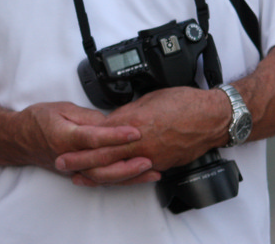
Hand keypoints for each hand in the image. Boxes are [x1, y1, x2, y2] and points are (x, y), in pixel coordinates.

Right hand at [20, 101, 151, 176]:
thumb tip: (109, 120)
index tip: (135, 131)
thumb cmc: (39, 120)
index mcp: (66, 136)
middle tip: (150, 155)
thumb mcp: (62, 108)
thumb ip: (87, 116)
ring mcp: (75, 168)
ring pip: (105, 176)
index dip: (116, 135)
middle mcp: (71, 156)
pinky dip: (122, 179)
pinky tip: (138, 177)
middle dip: (128, 161)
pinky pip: (102, 179)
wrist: (19, 139)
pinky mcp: (79, 173)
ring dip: (130, 175)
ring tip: (152, 170)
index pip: (94, 137)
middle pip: (102, 163)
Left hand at [55, 86, 228, 186]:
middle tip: (63, 164)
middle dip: (81, 162)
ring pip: (119, 169)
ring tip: (81, 176)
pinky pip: (136, 172)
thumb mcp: (150, 99)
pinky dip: (121, 175)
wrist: (211, 118)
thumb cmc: (184, 103)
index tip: (66, 144)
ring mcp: (151, 157)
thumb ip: (128, 113)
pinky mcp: (161, 164)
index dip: (82, 141)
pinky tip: (113, 176)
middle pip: (104, 156)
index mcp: (135, 124)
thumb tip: (113, 120)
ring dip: (97, 174)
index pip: (102, 135)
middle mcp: (141, 144)